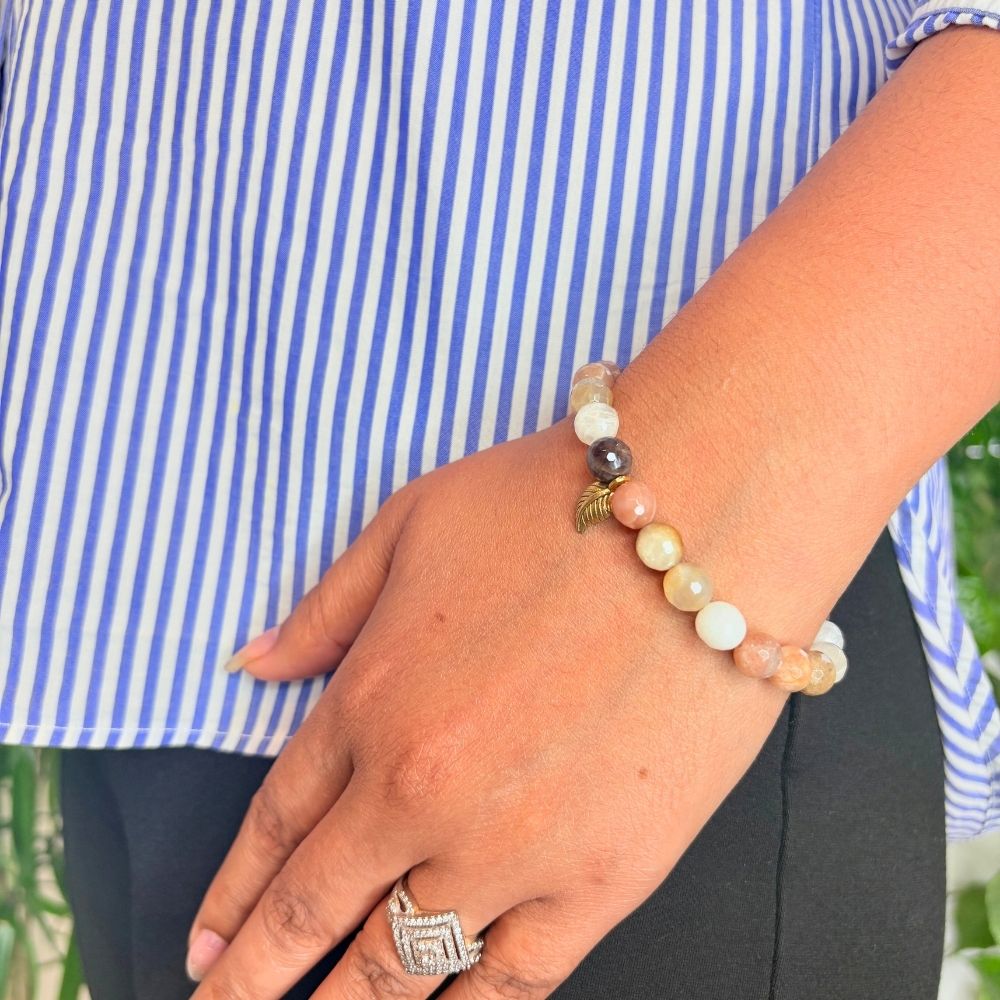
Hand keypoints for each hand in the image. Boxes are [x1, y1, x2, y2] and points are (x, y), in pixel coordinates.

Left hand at [187, 415, 789, 997]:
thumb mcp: (411, 524)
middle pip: (312, 916)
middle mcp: (421, 792)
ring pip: (400, 970)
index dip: (231, 897)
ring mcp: (512, 848)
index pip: (274, 829)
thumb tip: (252, 663)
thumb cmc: (560, 507)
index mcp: (369, 702)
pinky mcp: (604, 879)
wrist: (702, 517)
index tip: (204, 944)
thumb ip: (324, 610)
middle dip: (253, 979)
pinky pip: (514, 982)